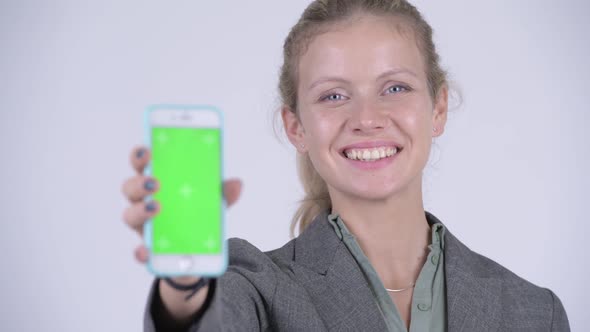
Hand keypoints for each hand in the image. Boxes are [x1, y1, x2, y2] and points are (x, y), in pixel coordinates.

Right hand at [121, 146, 242, 263]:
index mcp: (158, 184)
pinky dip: (141, 251)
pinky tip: (147, 250)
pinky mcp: (148, 250)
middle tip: (155, 182)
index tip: (147, 150)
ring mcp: (144, 226)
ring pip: (130, 215)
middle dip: (139, 183)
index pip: (142, 164)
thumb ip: (223, 194)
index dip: (140, 156)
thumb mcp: (212, 203)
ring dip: (140, 210)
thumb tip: (236, 184)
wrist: (198, 252)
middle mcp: (144, 202)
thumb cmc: (196, 216)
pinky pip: (140, 250)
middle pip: (130, 188)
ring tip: (156, 208)